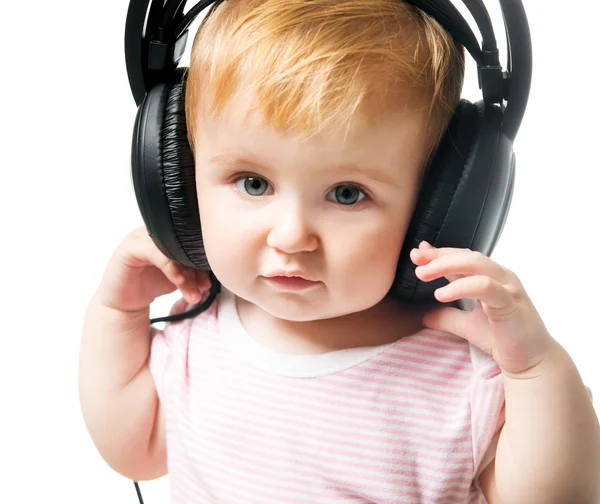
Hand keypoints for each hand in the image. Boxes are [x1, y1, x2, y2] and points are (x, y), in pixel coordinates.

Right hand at [96, 226, 211, 312]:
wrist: (126, 302)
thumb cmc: (152, 283)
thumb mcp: (179, 276)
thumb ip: (195, 269)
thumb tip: (218, 269)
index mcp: (168, 233)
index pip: (192, 241)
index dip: (204, 260)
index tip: (209, 280)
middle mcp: (155, 231)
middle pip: (184, 244)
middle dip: (197, 268)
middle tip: (204, 286)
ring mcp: (140, 237)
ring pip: (172, 250)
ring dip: (186, 273)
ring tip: (194, 292)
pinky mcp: (129, 248)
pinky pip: (155, 253)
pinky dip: (171, 268)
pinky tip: (179, 281)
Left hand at [411, 240, 555, 376]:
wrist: (531, 362)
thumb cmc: (504, 339)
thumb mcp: (467, 325)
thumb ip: (447, 316)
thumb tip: (423, 315)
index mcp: (490, 277)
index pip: (462, 257)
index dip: (438, 254)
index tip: (416, 254)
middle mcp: (500, 276)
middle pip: (466, 256)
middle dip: (438, 256)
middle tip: (416, 260)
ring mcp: (507, 287)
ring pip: (475, 264)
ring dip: (446, 266)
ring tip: (423, 274)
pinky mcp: (511, 302)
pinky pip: (485, 286)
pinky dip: (461, 286)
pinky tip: (441, 294)